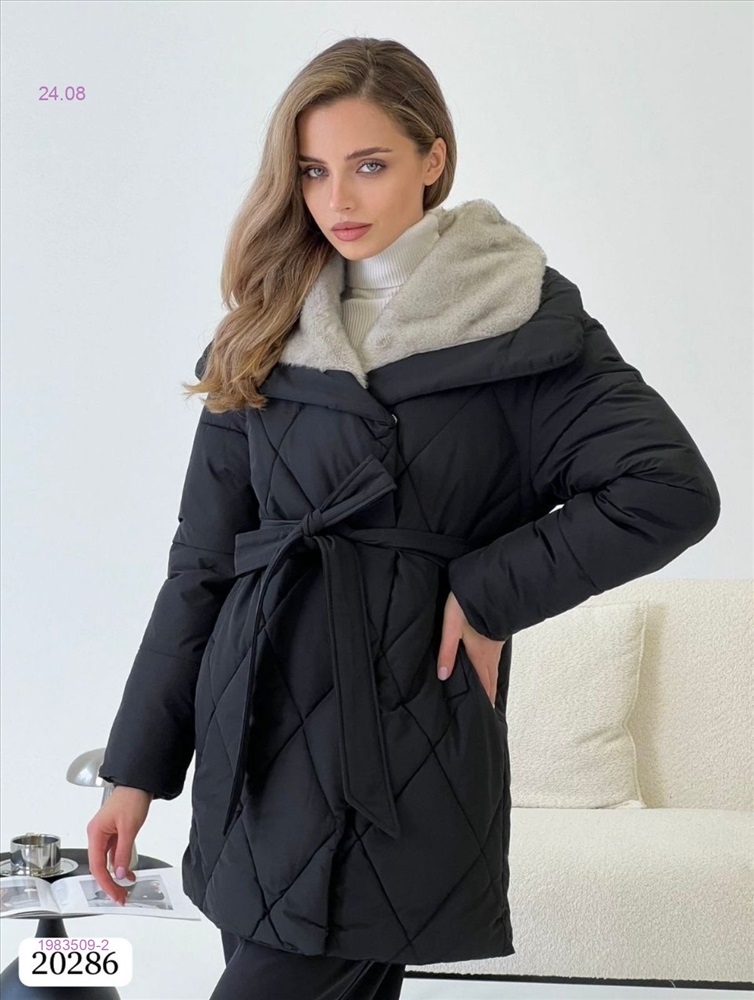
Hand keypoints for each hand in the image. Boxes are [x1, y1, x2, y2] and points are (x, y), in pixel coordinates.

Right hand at [86, 786, 151, 905]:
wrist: (139, 783)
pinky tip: (128, 872)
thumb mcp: (129, 828)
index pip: (97, 866)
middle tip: (121, 896)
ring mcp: (104, 834)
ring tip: (125, 889)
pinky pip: (113, 853)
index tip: (115, 894)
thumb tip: (121, 873)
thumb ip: (124, 852)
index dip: (106, 883)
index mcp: (95, 833)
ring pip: (106, 861)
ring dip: (116, 875)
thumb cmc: (131, 798)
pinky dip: (120, 864)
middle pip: (99, 866)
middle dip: (110, 883)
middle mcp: (97, 834)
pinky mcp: (113, 833)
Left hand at [438, 591, 505, 705]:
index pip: (483, 684)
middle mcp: (490, 653)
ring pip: (493, 669)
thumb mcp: (451, 627)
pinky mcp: (496, 634)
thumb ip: (447, 651)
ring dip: (491, 684)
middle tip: (488, 714)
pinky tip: (488, 668)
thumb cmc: (466, 603)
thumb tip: (443, 676)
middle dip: (488, 697)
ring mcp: (495, 644)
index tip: (486, 717)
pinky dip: (492, 670)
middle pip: (490, 680)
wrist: (488, 583)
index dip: (484, 701)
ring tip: (489, 697)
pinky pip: (494, 659)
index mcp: (480, 655)